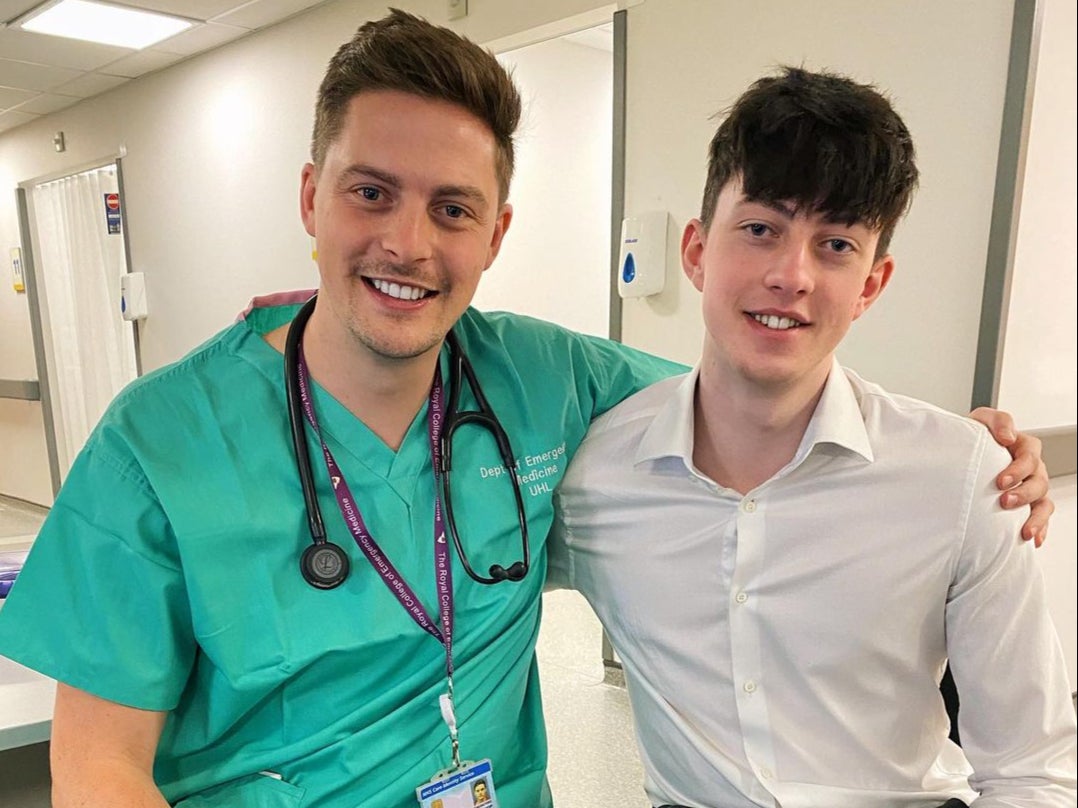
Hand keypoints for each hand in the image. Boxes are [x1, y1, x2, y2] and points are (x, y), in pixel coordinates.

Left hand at [969, 407, 1052, 546]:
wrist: (962, 453)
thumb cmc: (974, 436)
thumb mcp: (982, 420)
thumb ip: (998, 422)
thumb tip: (1008, 436)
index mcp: (1024, 447)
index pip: (1030, 456)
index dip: (1017, 470)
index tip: (1000, 481)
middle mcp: (1032, 468)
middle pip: (1039, 482)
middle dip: (1024, 494)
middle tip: (1005, 502)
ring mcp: (1031, 486)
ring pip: (1043, 503)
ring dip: (1035, 517)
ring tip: (1023, 531)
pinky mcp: (1027, 503)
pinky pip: (1041, 517)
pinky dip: (1040, 528)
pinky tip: (1032, 540)